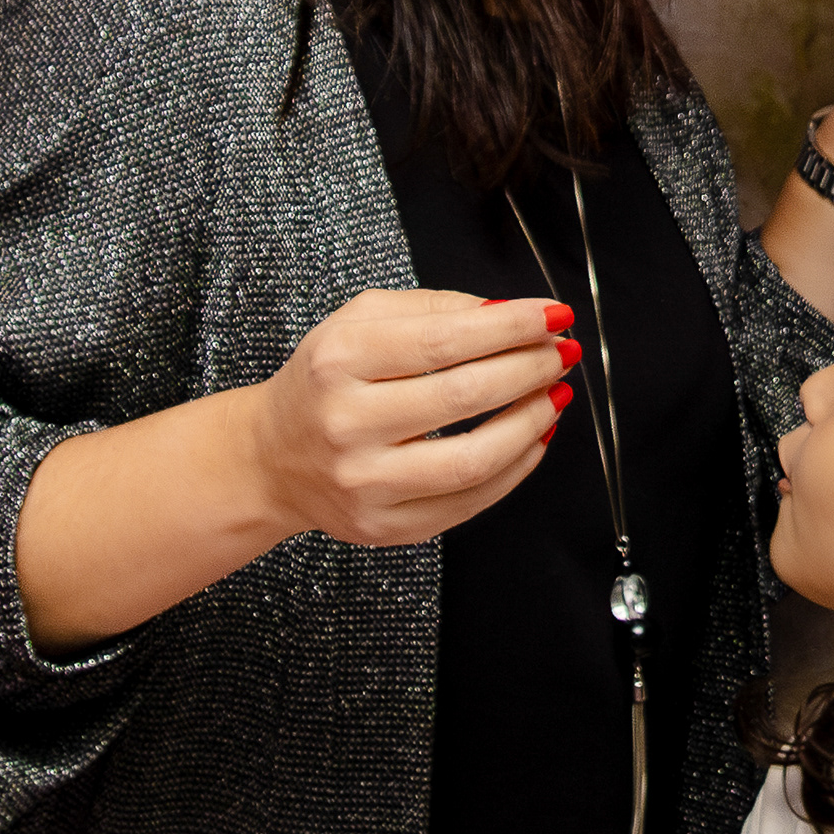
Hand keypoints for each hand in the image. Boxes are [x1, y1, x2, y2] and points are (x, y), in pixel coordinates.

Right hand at [247, 289, 569, 546]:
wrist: (271, 457)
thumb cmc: (326, 382)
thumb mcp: (360, 321)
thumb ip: (434, 308)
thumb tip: (509, 314)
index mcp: (338, 360)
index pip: (444, 340)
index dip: (512, 327)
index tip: (554, 316)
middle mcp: (346, 423)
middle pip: (463, 396)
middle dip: (530, 370)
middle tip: (561, 354)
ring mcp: (364, 482)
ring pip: (473, 460)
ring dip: (530, 423)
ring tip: (555, 396)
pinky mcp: (384, 525)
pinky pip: (468, 502)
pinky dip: (515, 468)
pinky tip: (532, 438)